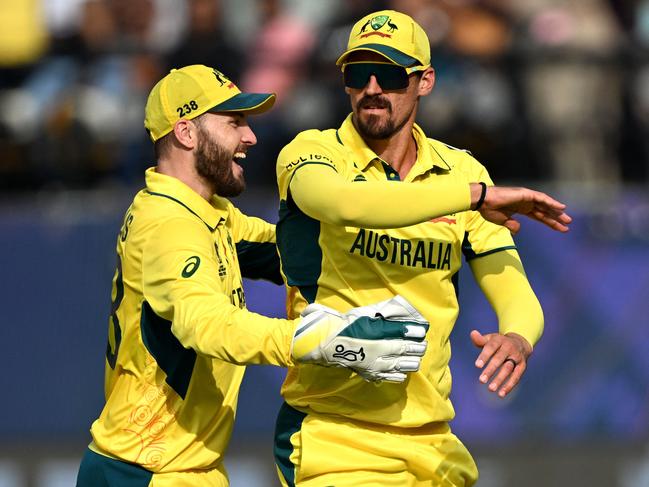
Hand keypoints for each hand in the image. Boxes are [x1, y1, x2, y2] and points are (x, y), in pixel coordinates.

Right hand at [291, 298, 428, 382]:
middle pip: (402, 352)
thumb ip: (381, 313)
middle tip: (423, 346)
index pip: (400, 336)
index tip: (422, 331)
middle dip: (416, 349)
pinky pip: (386, 377)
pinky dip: (397, 375)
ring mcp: (372, 365)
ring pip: (397, 366)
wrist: (326, 343)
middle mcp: (376, 352)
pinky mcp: (368, 373)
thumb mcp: (363, 314)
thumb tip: (398, 311)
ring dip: (410, 363)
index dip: (413, 334)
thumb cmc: (344, 325)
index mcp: (374, 336)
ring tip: (417, 360)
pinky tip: (402, 373)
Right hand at [470, 184, 571, 233]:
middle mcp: (526, 202)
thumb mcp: (503, 221)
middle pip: (545, 211)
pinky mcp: (526, 194)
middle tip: (568, 224)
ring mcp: (527, 197)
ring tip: (567, 219)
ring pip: (545, 205)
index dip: (549, 222)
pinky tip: (560, 208)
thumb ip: (511, 225)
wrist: (483, 202)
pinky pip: (541, 198)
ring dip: (556, 211)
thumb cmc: (490, 210)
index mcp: (521, 208)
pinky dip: (551, 202)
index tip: (560, 229)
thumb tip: (518, 229)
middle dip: (556, 218)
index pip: (539, 216)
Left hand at [470, 330, 532, 397]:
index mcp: (499, 340)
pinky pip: (516, 376)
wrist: (520, 342)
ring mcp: (517, 357)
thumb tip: (472, 333)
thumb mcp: (490, 339)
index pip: (491, 348)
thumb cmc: (499, 342)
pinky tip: (501, 394)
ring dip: (500, 379)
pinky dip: (509, 386)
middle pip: (499, 359)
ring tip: (490, 389)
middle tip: (481, 380)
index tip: (477, 365)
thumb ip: (480, 339)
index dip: (484, 356)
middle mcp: (509, 348)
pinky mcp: (522, 366)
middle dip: (490, 370)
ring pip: (508, 369)